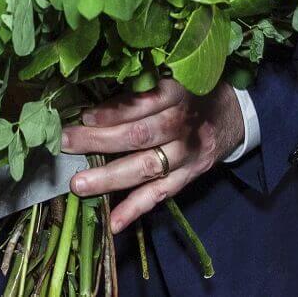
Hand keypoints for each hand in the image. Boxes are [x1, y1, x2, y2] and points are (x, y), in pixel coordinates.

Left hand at [62, 79, 244, 233]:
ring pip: (147, 167)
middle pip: (139, 136)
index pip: (143, 103)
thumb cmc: (189, 90)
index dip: (114, 111)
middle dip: (99, 141)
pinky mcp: (190, 175)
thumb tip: (88, 91)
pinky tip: (113, 222)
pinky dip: (136, 208)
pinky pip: (161, 194)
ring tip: (79, 185)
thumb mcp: (172, 75)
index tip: (84, 116)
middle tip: (64, 143)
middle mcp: (183, 125)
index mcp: (177, 93)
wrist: (232, 113)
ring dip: (111, 178)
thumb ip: (140, 86)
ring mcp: (188, 154)